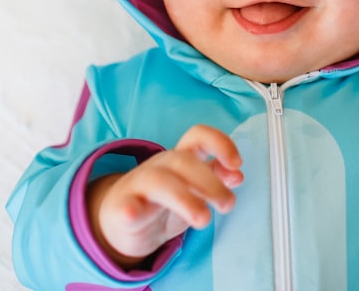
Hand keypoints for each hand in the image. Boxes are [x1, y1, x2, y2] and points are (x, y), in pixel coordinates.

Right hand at [86, 125, 242, 268]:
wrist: (121, 222)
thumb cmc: (164, 202)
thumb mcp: (193, 190)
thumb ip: (215, 179)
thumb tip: (237, 175)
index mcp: (180, 158)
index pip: (198, 136)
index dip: (219, 143)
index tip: (237, 164)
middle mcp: (159, 166)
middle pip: (183, 161)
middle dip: (210, 182)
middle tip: (227, 205)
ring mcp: (138, 186)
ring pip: (158, 182)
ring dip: (184, 199)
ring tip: (203, 219)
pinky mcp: (121, 210)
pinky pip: (125, 206)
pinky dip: (129, 209)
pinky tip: (132, 214)